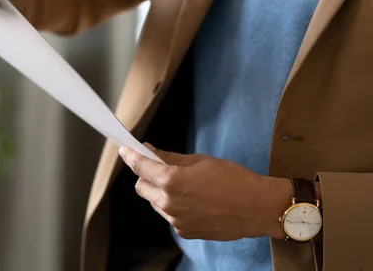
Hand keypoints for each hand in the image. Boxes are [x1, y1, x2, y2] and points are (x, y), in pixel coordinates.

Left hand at [118, 143, 292, 240]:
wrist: (258, 208)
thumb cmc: (233, 179)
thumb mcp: (201, 161)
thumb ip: (171, 158)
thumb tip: (150, 150)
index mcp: (172, 180)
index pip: (141, 167)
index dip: (130, 156)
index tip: (125, 150)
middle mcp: (169, 203)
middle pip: (141, 187)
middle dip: (146, 175)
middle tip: (158, 167)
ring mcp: (176, 220)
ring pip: (154, 202)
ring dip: (159, 192)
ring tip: (183, 185)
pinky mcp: (185, 231)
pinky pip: (169, 215)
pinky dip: (173, 206)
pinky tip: (193, 200)